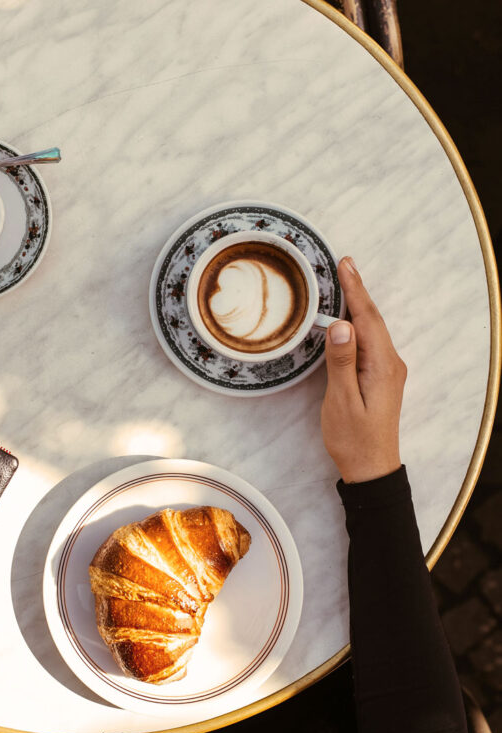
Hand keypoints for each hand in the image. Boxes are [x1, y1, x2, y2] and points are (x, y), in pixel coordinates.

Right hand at [321, 257, 406, 483]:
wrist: (372, 468)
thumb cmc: (354, 438)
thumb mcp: (342, 400)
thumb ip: (342, 361)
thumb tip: (342, 325)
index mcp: (382, 365)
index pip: (367, 319)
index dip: (355, 290)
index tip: (346, 265)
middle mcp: (390, 363)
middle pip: (373, 319)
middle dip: (358, 290)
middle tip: (344, 264)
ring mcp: (387, 370)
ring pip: (372, 329)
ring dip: (359, 305)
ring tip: (345, 281)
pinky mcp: (380, 377)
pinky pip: (370, 341)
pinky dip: (359, 323)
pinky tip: (349, 318)